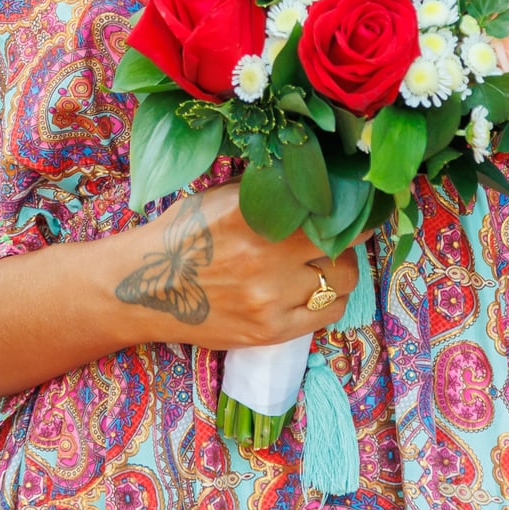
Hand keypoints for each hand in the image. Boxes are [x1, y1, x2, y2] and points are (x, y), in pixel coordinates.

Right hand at [99, 184, 358, 349]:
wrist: (147, 288)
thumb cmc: (184, 235)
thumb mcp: (222, 197)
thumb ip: (268, 191)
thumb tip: (316, 179)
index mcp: (255, 214)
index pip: (330, 210)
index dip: (353, 210)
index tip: (360, 207)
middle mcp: (267, 256)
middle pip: (342, 247)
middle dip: (342, 242)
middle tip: (330, 239)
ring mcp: (271, 297)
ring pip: (340, 281)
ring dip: (337, 272)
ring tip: (319, 266)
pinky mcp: (270, 331)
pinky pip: (328, 314)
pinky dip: (329, 300)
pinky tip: (313, 291)